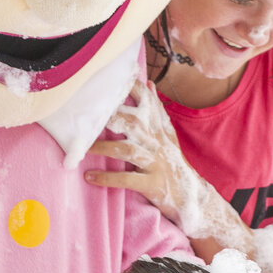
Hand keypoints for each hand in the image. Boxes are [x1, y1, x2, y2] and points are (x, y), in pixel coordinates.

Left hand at [85, 79, 189, 222]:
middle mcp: (156, 142)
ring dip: (103, 148)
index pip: (145, 101)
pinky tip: (89, 176)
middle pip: (133, 122)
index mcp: (157, 128)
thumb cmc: (171, 160)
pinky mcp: (152, 183)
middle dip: (110, 117)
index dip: (130, 88)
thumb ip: (156, 109)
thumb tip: (147, 83)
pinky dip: (107, 178)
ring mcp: (155, 162)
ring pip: (127, 150)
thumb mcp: (167, 133)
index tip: (111, 78)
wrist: (190, 194)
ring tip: (83, 149)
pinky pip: (127, 180)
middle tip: (86, 115)